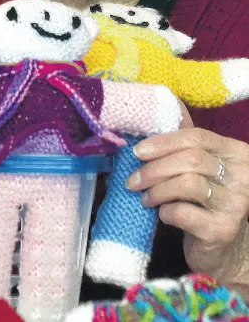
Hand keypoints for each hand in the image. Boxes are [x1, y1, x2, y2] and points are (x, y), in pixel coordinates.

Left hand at [128, 104, 248, 290]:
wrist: (220, 247)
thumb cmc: (202, 200)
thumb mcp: (196, 169)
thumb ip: (180, 146)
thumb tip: (146, 123)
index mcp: (236, 153)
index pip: (197, 137)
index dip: (163, 142)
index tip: (137, 151)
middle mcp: (243, 177)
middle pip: (191, 159)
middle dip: (154, 169)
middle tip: (133, 180)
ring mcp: (236, 204)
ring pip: (187, 184)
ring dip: (157, 190)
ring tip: (145, 198)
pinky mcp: (223, 229)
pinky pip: (183, 212)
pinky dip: (165, 211)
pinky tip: (162, 214)